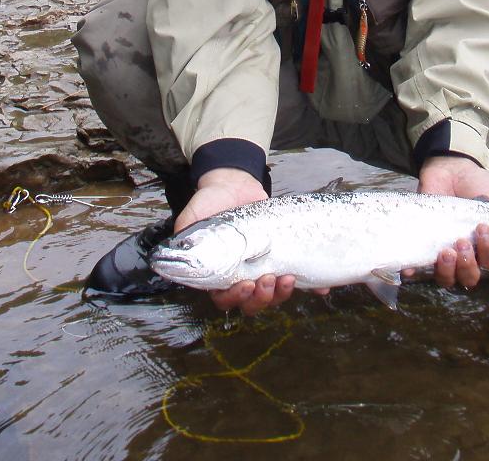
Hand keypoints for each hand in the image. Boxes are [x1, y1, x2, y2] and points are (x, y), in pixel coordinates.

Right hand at [175, 169, 307, 314]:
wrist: (235, 184)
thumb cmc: (211, 202)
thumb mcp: (193, 216)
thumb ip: (184, 236)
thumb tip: (167, 257)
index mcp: (219, 274)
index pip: (225, 299)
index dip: (236, 298)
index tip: (245, 285)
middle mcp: (241, 276)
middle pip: (252, 303)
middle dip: (262, 298)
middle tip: (267, 280)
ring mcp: (264, 269)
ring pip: (273, 296)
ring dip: (282, 293)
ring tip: (287, 277)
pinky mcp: (283, 258)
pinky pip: (299, 279)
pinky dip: (312, 288)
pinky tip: (321, 289)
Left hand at [417, 156, 488, 288]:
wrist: (451, 169)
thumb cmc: (477, 186)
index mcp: (484, 247)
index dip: (488, 252)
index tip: (482, 228)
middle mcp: (465, 255)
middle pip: (469, 277)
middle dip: (468, 264)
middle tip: (462, 242)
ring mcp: (443, 252)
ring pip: (447, 279)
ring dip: (449, 269)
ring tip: (447, 250)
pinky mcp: (423, 246)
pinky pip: (419, 268)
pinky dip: (418, 271)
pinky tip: (418, 265)